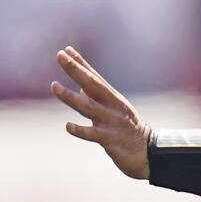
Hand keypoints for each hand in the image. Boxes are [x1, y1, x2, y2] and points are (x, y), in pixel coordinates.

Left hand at [50, 46, 150, 179]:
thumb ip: (96, 96)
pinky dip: (81, 130)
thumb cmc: (127, 129)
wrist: (147, 152)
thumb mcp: (113, 108)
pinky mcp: (111, 139)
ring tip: (53, 86)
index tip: (66, 50)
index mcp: (112, 97)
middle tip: (59, 55)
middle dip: (75, 69)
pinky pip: (93, 134)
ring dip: (70, 96)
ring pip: (88, 106)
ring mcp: (112, 121)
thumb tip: (80, 83)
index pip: (93, 76)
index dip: (80, 63)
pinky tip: (68, 126)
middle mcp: (112, 105)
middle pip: (91, 84)